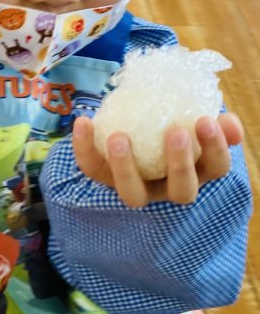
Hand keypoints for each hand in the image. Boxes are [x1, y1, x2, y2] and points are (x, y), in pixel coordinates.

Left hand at [72, 113, 243, 207]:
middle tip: (176, 131)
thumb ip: (215, 122)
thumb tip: (229, 124)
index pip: (216, 168)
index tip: (206, 121)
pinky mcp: (106, 178)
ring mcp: (138, 187)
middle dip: (180, 164)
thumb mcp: (194, 119)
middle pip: (181, 192)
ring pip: (133, 194)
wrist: (135, 122)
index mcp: (198, 170)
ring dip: (125, 167)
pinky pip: (94, 169)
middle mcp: (169, 187)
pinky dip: (84, 148)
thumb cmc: (172, 120)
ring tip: (119, 137)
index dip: (214, 149)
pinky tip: (84, 121)